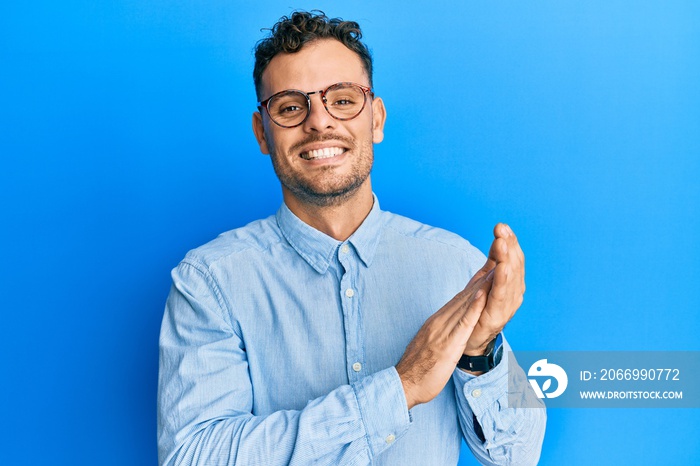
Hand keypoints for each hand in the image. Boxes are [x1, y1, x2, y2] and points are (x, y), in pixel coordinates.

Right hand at [395, 267, 493, 409]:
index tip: (489, 269)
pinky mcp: (448, 345)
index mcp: (437, 322)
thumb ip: (440, 334)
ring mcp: (443, 331)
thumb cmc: (417, 369)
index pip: (460, 299)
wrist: (404, 384)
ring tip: (495, 269)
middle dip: (482, 278)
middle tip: (496, 260)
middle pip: (464, 296)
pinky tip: (483, 296)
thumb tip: (448, 329)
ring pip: (465, 304)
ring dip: (481, 286)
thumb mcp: (430, 345)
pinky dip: (473, 308)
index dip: (476, 283)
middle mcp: (440, 321)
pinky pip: (463, 323)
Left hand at [464, 223, 524, 355]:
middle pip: (514, 265)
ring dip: (506, 259)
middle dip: (508, 246)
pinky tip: (500, 268)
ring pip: (510, 278)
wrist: (470, 337)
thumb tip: (500, 235)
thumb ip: (494, 259)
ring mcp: (507, 305)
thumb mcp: (486, 277)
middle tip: (501, 230)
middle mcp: (514, 293)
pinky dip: (501, 281)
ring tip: (502, 243)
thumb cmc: (480, 306)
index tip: (502, 226)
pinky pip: (500, 296)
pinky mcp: (496, 316)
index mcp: (512, 282)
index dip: (510, 242)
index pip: (513, 258)